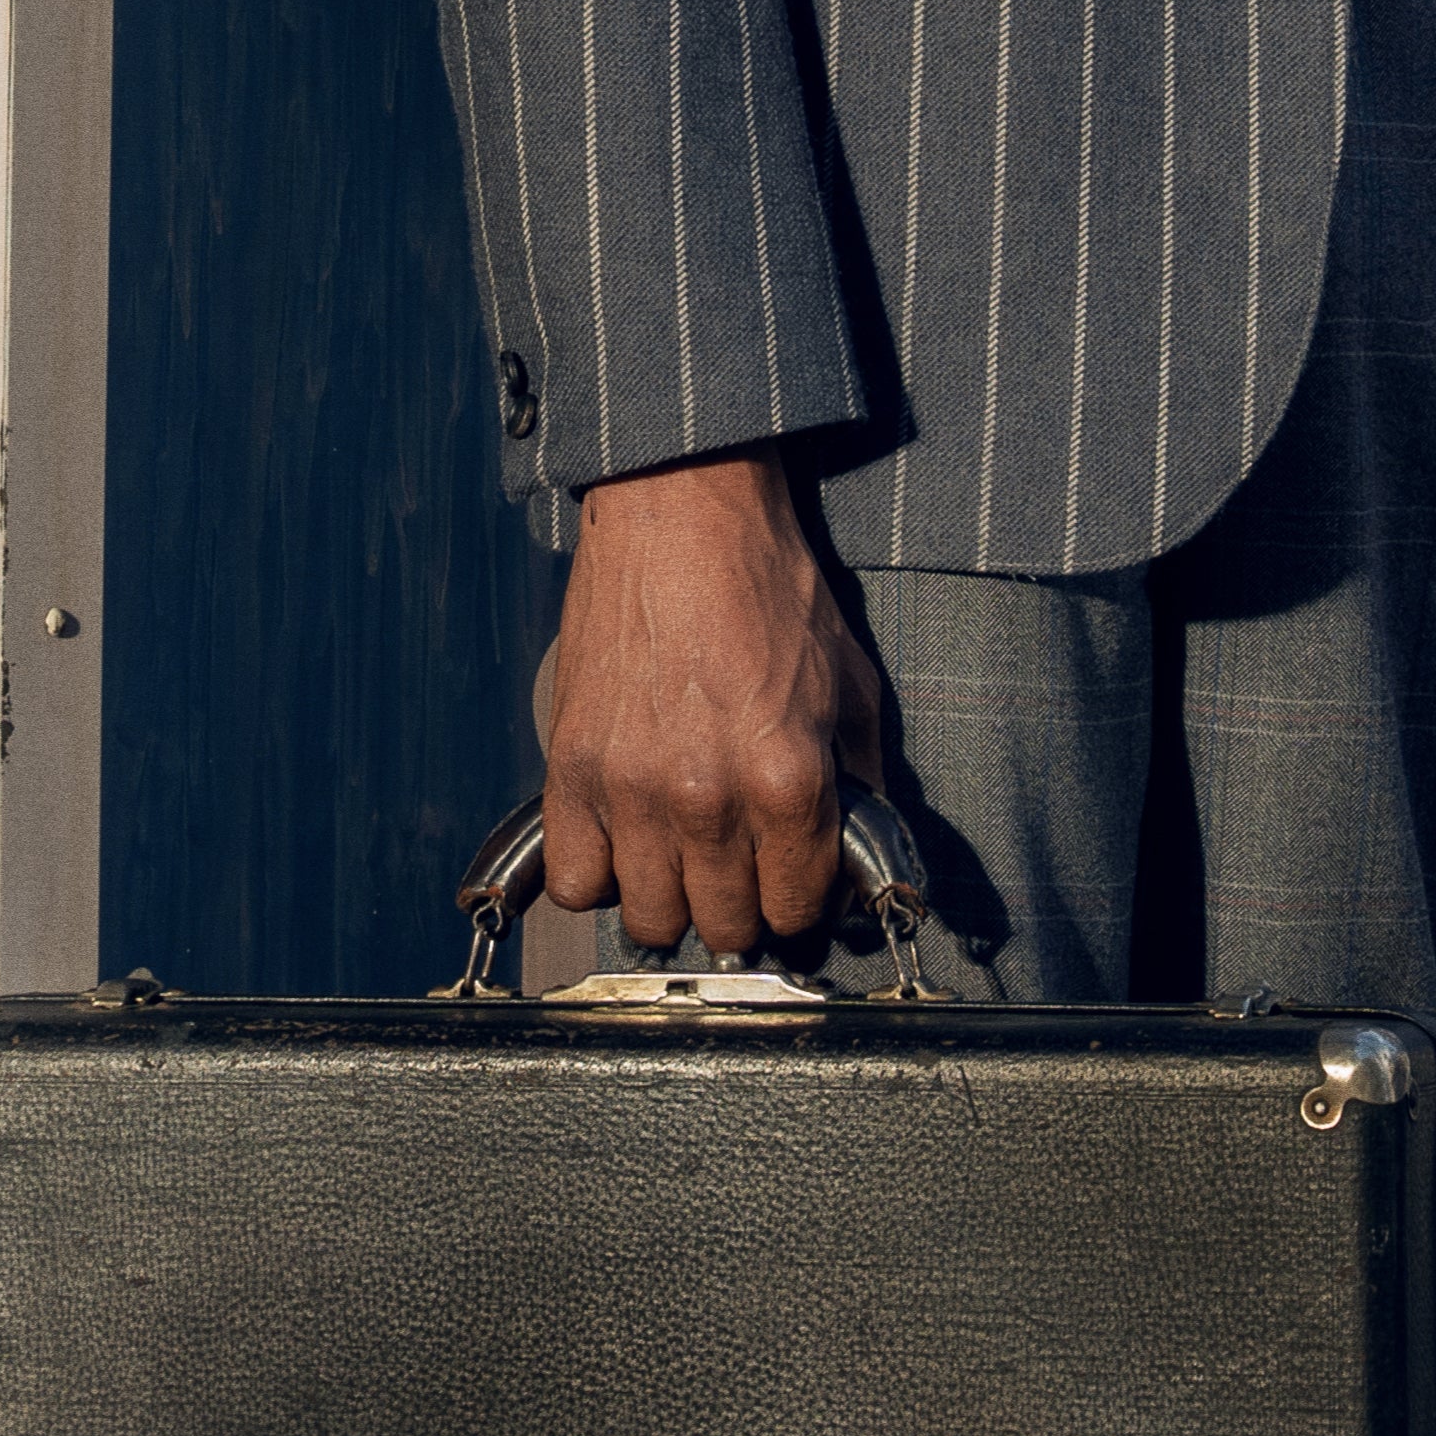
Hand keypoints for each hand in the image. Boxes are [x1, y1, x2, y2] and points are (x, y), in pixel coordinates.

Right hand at [532, 451, 883, 957]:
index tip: (791, 886)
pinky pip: (573, 879)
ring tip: (681, 864)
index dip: (801, 901)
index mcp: (787, 777)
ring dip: (670, 901)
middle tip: (739, 873)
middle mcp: (709, 797)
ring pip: (648, 917)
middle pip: (725, 925)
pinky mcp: (573, 768)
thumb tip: (862, 842)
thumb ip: (860, 775)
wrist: (681, 510)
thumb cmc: (762, 580)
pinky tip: (622, 843)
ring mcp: (632, 789)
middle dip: (742, 908)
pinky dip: (596, 875)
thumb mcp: (846, 678)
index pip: (796, 907)